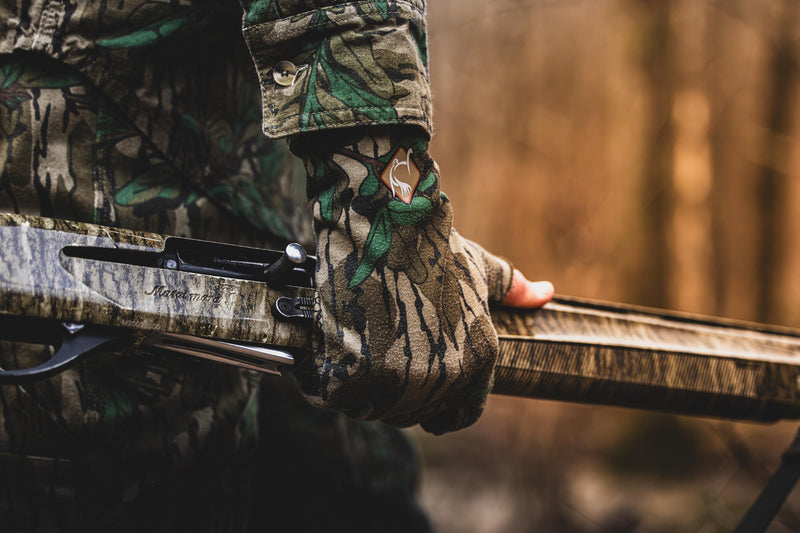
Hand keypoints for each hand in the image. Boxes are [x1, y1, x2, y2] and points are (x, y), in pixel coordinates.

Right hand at [292, 127, 552, 433]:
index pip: (461, 413)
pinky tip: (334, 353)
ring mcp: (393, 382)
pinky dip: (333, 380)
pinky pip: (339, 396)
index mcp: (477, 362)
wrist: (381, 225)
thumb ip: (513, 289)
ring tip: (359, 353)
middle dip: (401, 392)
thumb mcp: (479, 268)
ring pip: (377, 408)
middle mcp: (440, 380)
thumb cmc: (432, 245)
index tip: (423, 384)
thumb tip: (546, 294)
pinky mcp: (349, 378)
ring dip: (366, 391)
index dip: (443, 404)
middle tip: (384, 359)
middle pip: (415, 412)